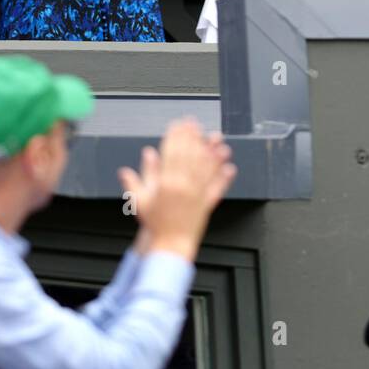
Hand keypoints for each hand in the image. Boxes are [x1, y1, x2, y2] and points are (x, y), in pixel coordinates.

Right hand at [118, 119, 236, 259]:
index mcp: (165, 183)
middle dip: (191, 137)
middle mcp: (183, 186)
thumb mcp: (140, 199)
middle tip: (193, 123)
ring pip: (205, 167)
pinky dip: (224, 176)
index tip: (177, 124)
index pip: (171, 153)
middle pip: (189, 155)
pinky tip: (229, 165)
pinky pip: (217, 187)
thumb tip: (144, 155)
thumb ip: (139, 176)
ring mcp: (197, 194)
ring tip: (216, 137)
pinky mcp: (207, 204)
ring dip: (211, 151)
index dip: (174, 136)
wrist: (168, 245)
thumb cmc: (155, 224)